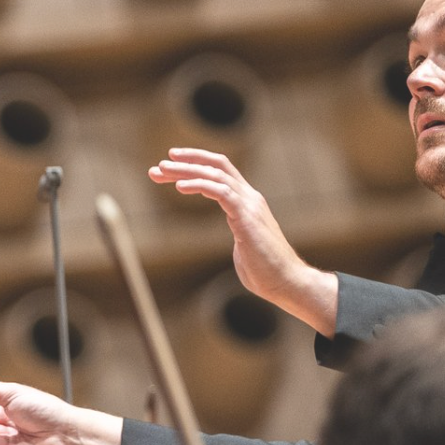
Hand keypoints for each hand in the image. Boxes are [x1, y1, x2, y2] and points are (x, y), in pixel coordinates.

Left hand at [148, 147, 337, 334]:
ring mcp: (250, 205)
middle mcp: (250, 197)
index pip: (222, 171)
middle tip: (158, 166)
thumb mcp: (245, 247)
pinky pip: (221, 192)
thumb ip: (238, 237)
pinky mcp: (247, 217)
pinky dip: (199, 185)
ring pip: (215, 175)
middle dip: (186, 162)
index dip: (197, 162)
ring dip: (186, 171)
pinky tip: (180, 187)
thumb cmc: (265, 271)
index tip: (171, 162)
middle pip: (216, 166)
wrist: (285, 282)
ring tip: (163, 170)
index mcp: (248, 202)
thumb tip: (236, 245)